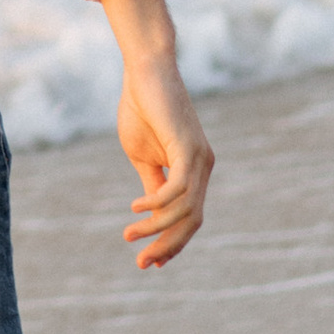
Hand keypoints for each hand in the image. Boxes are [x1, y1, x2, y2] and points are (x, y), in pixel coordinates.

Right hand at [97, 0, 213, 269]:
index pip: (190, 218)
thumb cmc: (142, 108)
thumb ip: (152, 183)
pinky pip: (177, 188)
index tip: (149, 261)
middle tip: (141, 262)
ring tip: (129, 233)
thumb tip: (152, 213)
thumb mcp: (143, 155)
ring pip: (185, 210)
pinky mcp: (188, 148)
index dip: (172, 242)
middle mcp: (205, 167)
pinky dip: (157, 203)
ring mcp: (200, 158)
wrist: (146, 71)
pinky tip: (136, 207)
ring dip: (156, 228)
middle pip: (192, 221)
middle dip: (167, 246)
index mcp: (195, 171)